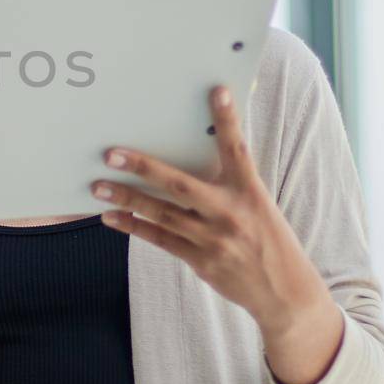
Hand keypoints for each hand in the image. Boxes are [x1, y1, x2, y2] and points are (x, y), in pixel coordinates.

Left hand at [89, 85, 334, 340]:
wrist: (284, 292)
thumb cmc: (268, 240)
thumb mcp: (259, 206)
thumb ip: (231, 183)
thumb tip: (199, 154)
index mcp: (250, 192)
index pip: (237, 149)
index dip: (228, 120)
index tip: (217, 91)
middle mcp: (230, 213)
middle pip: (179, 185)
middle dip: (143, 167)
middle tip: (111, 154)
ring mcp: (213, 239)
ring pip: (161, 214)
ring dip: (127, 199)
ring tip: (98, 187)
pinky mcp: (201, 261)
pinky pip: (160, 239)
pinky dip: (134, 226)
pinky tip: (112, 216)